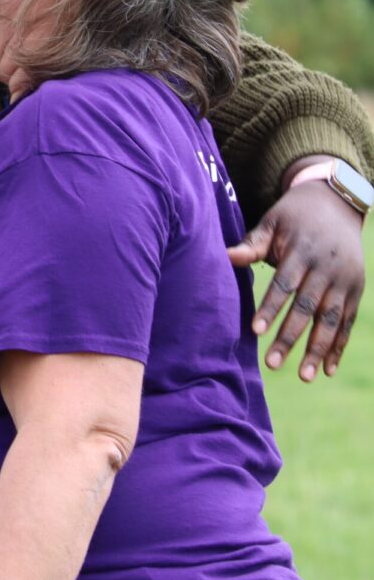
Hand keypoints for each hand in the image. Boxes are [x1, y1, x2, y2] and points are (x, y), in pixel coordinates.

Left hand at [227, 175, 364, 381]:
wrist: (336, 202)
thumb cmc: (292, 215)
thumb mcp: (272, 222)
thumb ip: (252, 243)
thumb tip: (224, 256)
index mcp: (302, 250)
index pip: (284, 284)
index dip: (270, 308)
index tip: (255, 330)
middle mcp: (327, 267)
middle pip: (307, 307)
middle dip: (290, 337)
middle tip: (272, 363)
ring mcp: (345, 280)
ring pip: (330, 320)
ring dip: (317, 349)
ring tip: (303, 377)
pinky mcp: (356, 290)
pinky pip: (347, 322)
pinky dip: (338, 346)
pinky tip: (326, 370)